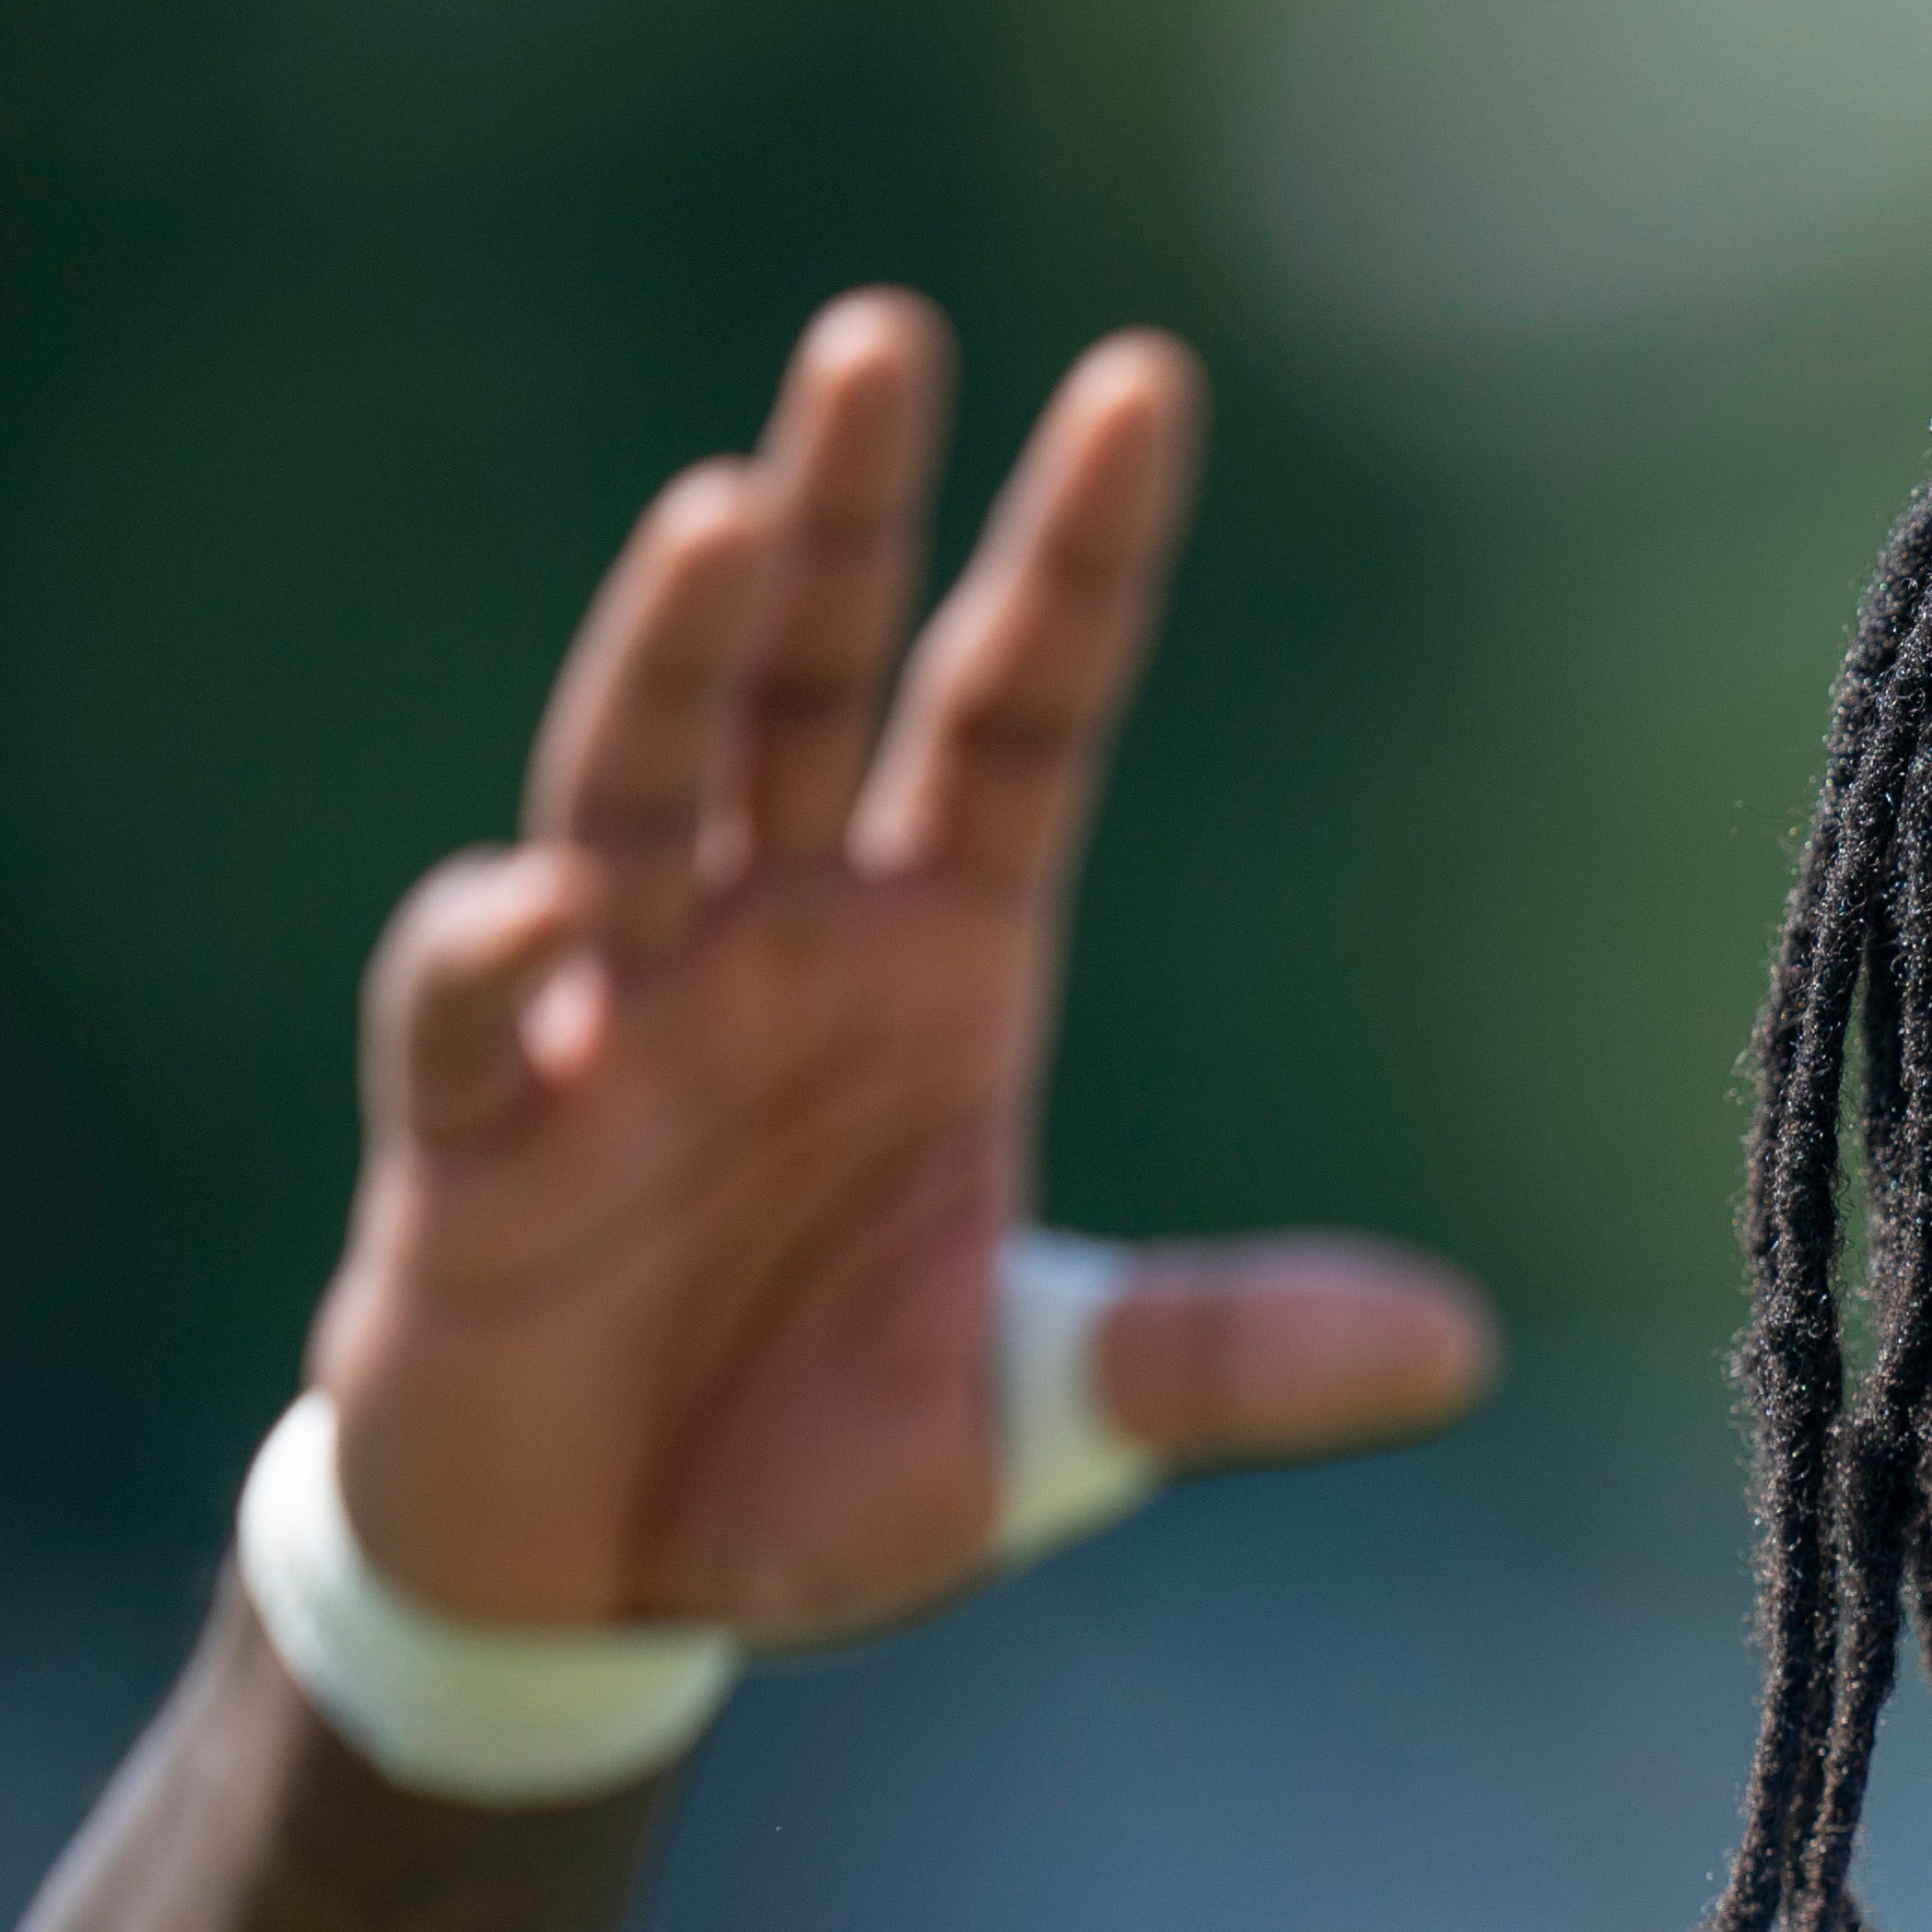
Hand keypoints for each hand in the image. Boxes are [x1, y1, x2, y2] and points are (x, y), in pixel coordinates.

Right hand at [304, 295, 1493, 1635]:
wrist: (614, 1591)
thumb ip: (1224, 1361)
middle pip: (807, 681)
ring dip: (671, 651)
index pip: (1016, 714)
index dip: (1076, 564)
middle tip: (888, 341)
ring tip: (722, 515)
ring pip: (635, 779)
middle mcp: (776, 942)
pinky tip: (541, 907)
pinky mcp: (477, 1136)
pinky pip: (474, 1012)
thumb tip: (1457, 1347)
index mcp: (938, 963)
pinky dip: (497, 954)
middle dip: (839, 515)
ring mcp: (612, 1014)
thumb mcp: (1059, 1421)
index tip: (1145, 387)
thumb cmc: (827, 1463)